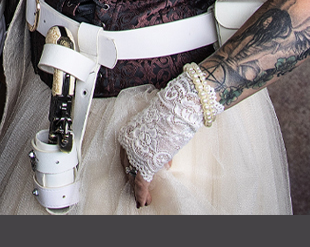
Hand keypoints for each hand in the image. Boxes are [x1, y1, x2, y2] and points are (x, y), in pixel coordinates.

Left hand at [117, 73, 206, 206]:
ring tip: (144, 199)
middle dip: (135, 180)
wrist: (180, 108)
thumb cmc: (174, 115)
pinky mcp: (145, 161)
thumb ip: (159, 148)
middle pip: (129, 167)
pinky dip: (142, 193)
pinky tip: (143, 201)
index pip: (128, 156)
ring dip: (140, 189)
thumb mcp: (162, 131)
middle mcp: (128, 142)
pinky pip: (141, 181)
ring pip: (135, 175)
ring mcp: (135, 152)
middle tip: (140, 194)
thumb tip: (164, 163)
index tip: (137, 177)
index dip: (134, 169)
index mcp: (129, 132)